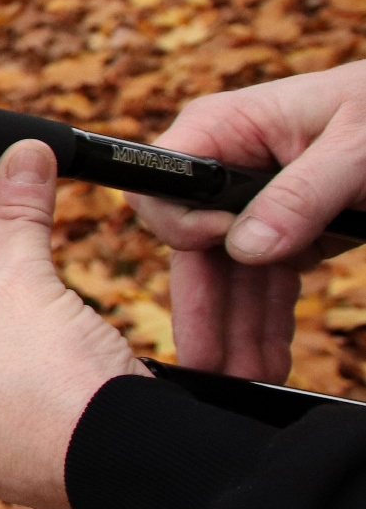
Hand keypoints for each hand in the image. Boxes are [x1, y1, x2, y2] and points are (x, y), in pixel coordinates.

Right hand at [125, 61, 365, 380]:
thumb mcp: (356, 145)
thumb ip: (301, 194)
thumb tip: (247, 249)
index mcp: (221, 130)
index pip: (163, 187)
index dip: (185, 226)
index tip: (231, 248)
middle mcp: (224, 168)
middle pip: (191, 247)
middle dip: (204, 309)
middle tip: (211, 364)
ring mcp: (251, 202)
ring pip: (228, 275)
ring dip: (238, 328)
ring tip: (247, 379)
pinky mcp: (283, 228)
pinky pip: (264, 279)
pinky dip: (268, 319)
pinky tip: (270, 358)